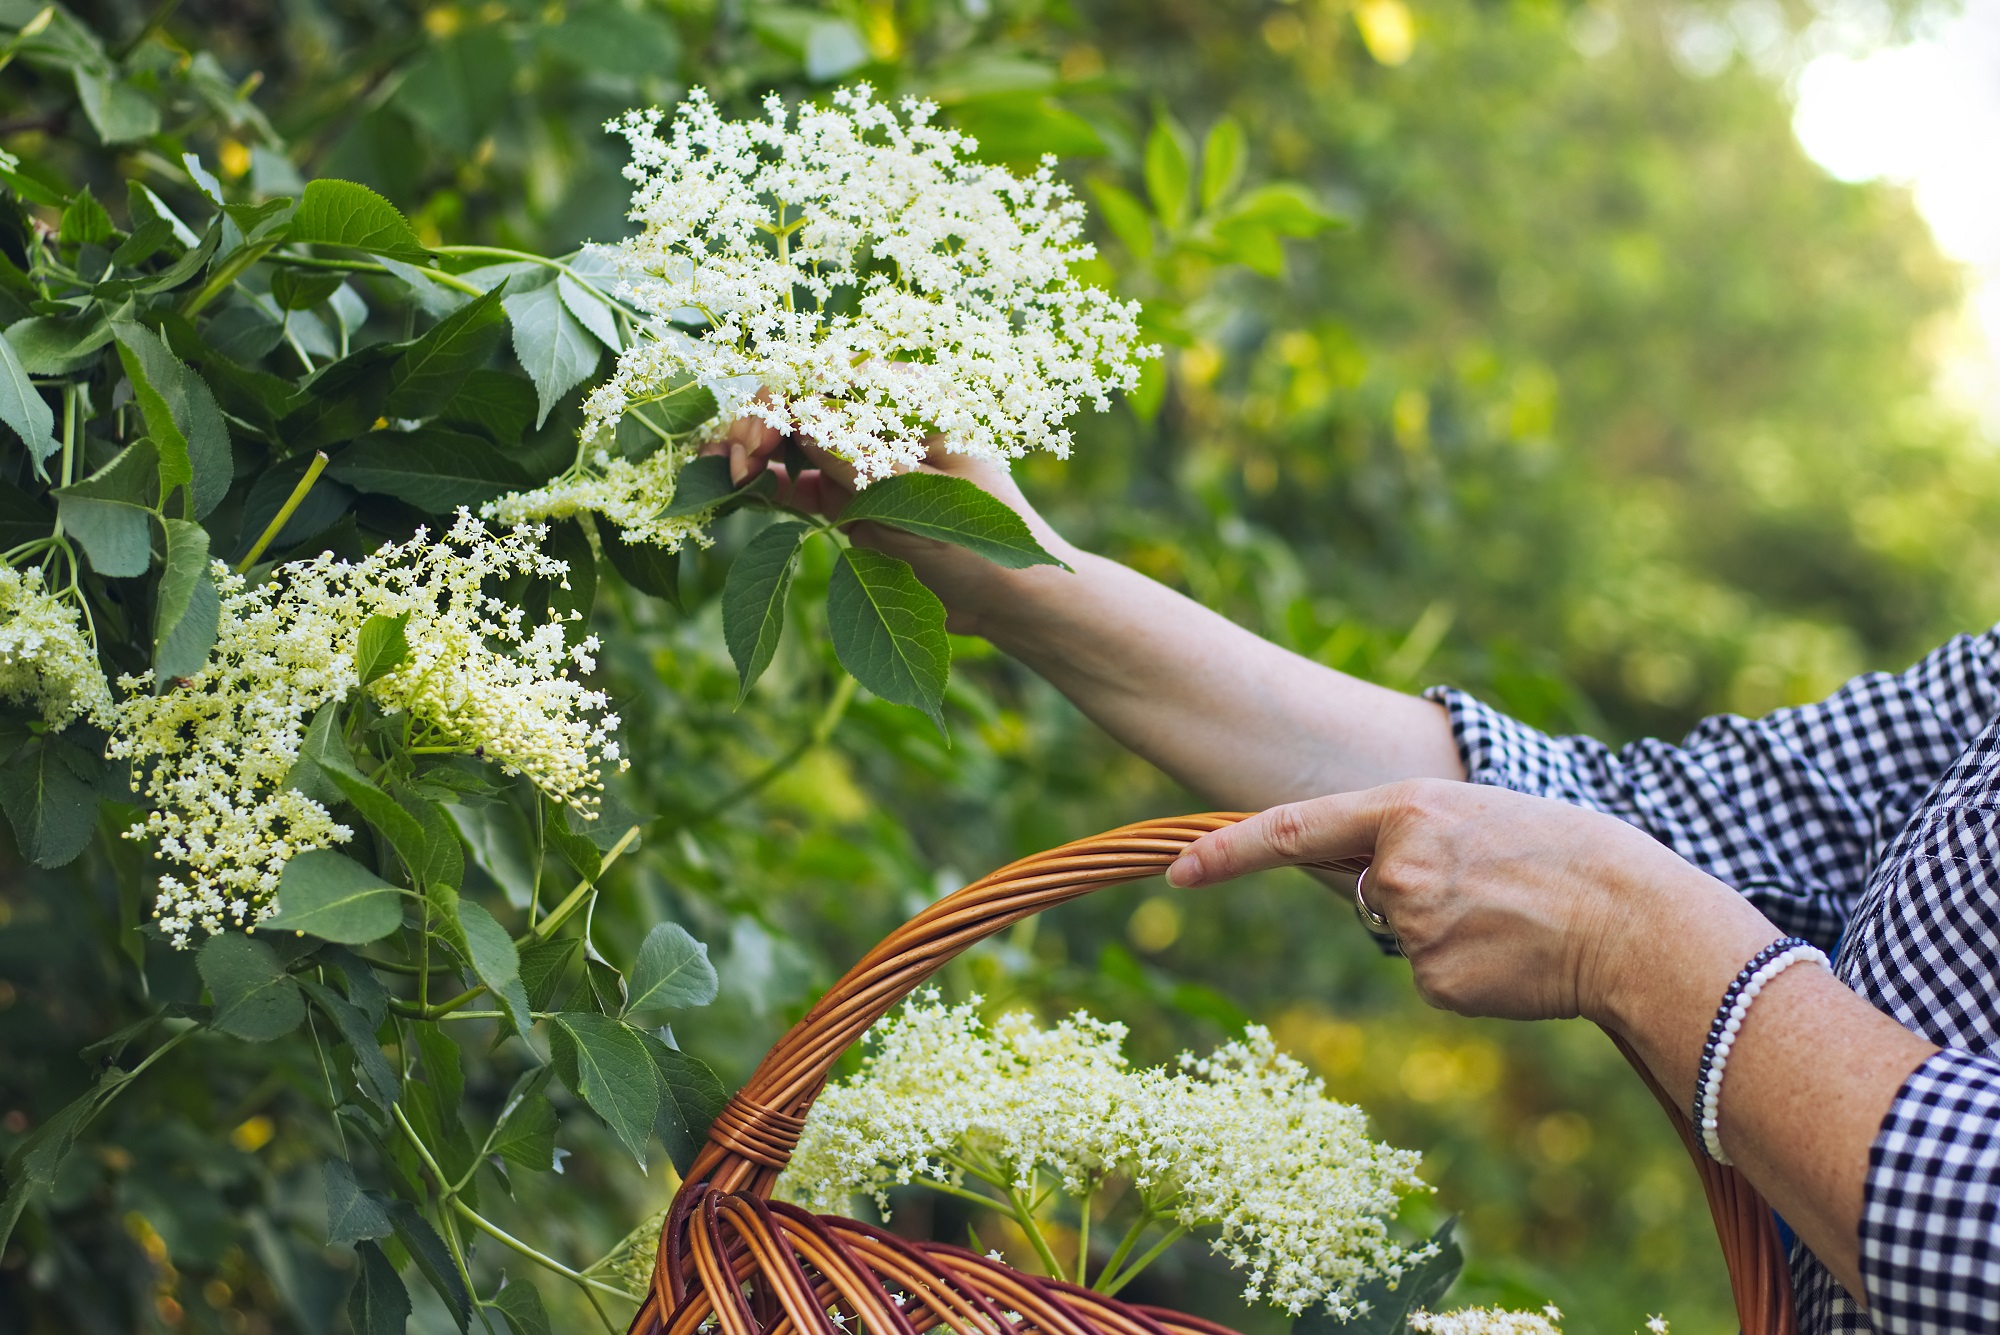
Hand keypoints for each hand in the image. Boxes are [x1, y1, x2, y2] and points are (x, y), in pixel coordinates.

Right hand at [705, 410, 1078, 635]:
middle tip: (735, 465)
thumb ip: (862, 458)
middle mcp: (880, 419)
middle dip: (759, 423)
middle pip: (801, 400)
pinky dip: (759, 481)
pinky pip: (791, 478)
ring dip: (748, 448)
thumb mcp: (920, 501)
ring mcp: (858, 457)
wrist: (1005, 604)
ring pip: (788, 436)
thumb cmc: (983, 546)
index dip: (786, 398)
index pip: (833, 375)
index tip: (761, 444)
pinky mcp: (842, 497)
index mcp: (913, 399)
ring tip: (712, 469)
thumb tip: (803, 415)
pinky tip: (730, 488)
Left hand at [1165, 779, 1772, 1025]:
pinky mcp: (1434, 980)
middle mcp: (1396, 865)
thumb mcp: (1476, 815)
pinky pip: (1429, 979)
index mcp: (1405, 807)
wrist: (1633, 918)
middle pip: (1361, 892)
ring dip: (1443, 934)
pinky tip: (1513, 956)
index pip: (1290, 829)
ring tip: (1512, 916)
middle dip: (1407, 895)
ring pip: (1400, 939)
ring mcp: (1412, 927)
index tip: (1177, 871)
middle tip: (1487, 887)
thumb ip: (1409, 834)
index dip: (1227, 853)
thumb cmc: (1564, 856)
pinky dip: (1465, 973)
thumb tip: (1368, 879)